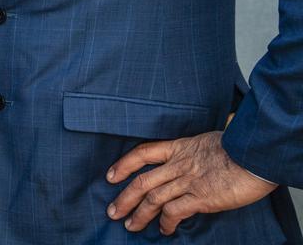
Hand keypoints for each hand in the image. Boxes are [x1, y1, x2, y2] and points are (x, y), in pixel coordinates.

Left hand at [106, 131, 275, 234]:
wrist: (256, 153)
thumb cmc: (242, 145)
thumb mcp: (215, 138)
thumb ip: (202, 146)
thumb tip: (207, 142)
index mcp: (180, 147)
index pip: (143, 153)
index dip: (123, 164)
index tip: (110, 176)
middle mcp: (179, 165)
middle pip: (141, 181)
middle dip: (124, 198)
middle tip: (112, 211)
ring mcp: (188, 181)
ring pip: (153, 199)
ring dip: (139, 215)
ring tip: (130, 226)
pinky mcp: (201, 198)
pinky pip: (175, 212)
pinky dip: (166, 222)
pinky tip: (164, 230)